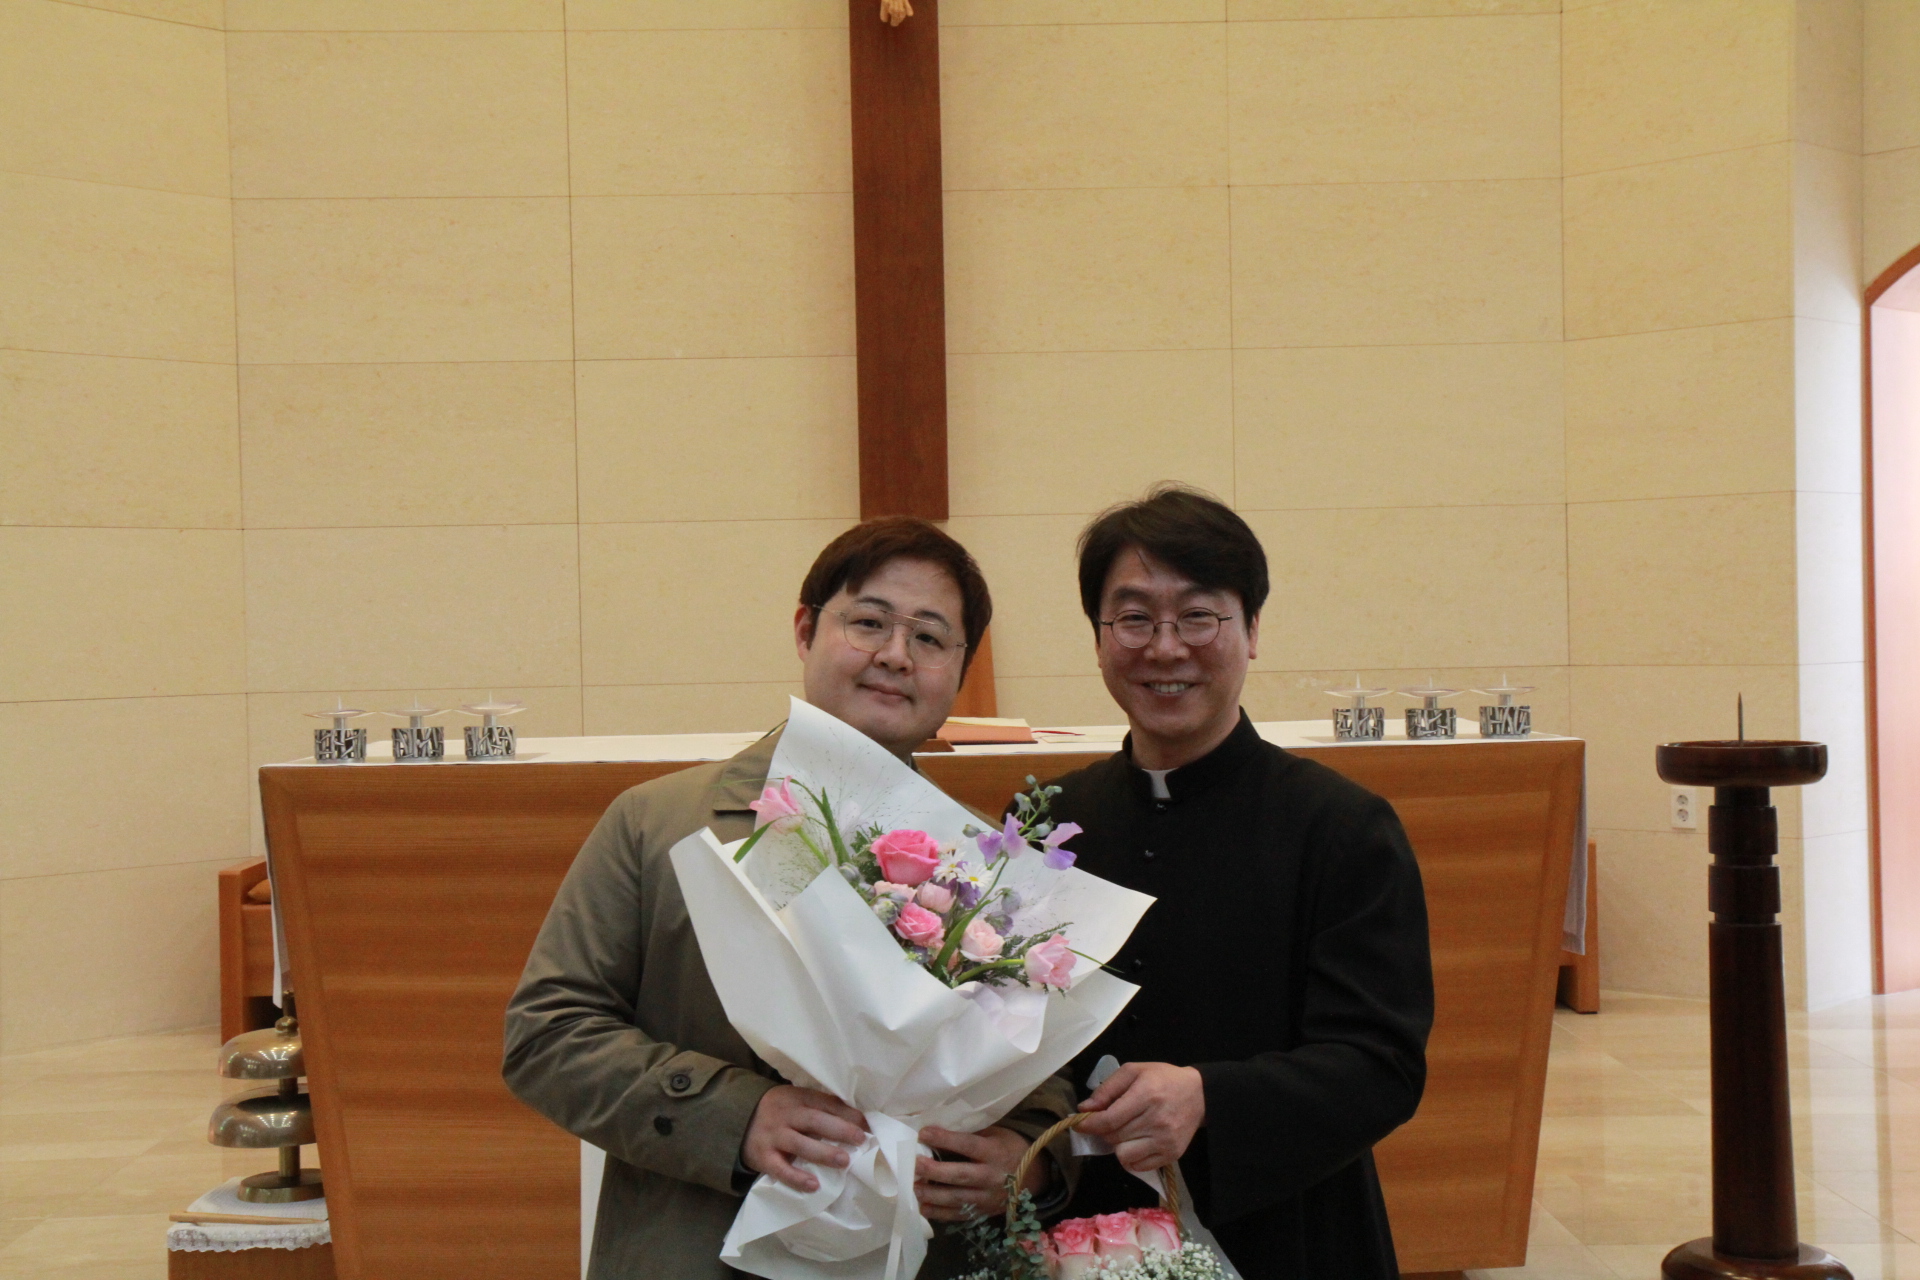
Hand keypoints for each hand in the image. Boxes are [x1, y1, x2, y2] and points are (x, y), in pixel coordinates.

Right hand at [741, 1085, 868, 1193]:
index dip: (847, 1113)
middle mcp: (785, 1114)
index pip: (825, 1102)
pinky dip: (797, 1178)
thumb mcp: (795, 1101)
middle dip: (839, 1130)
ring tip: (844, 1161)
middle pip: (814, 1120)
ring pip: (800, 1144)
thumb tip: (857, 1119)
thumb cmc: (777, 1112)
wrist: (735, 1120)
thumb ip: (818, 1107)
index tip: (867, 1124)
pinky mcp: (762, 1157)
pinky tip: (814, 1185)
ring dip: (823, 1152)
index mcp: (796, 1097)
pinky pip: (780, 1169)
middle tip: (861, 1140)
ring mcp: (773, 1136)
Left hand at [915, 1125, 1046, 1222]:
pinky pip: (958, 1215)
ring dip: (932, 1194)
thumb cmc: (1009, 1148)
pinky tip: (923, 1207)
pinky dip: (939, 1213)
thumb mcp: (996, 1134)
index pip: (968, 1145)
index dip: (945, 1139)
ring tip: (912, 1188)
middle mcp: (991, 1177)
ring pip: (957, 1199)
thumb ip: (971, 1135)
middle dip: (935, 1171)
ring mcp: (987, 1198)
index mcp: (995, 1152)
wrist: (1033, 1177)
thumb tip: (938, 1130)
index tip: (924, 1133)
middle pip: (960, 1175)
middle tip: (914, 1165)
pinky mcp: (983, 1213)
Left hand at [1075, 1062, 1204, 1173]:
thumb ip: (1107, 1089)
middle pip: (1113, 1137)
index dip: (1089, 1124)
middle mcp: (1157, 1120)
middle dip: (1104, 1131)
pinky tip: (1136, 1143)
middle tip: (1110, 1121)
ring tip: (1125, 1132)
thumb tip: (1084, 1108)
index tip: (1079, 1124)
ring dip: (1118, 1145)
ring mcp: (1165, 1140)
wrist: (1199, 1095)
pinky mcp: (1171, 1155)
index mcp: (1146, 1095)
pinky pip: (1138, 1166)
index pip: (1109, 1120)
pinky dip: (1131, 1157)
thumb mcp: (1134, 1071)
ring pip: (1123, 1155)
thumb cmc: (1163, 1079)